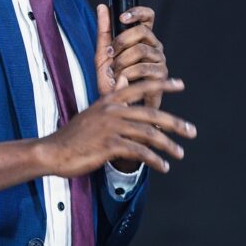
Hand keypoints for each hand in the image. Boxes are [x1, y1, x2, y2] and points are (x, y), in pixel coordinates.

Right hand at [36, 78, 195, 177]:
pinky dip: (154, 160)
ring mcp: (111, 127)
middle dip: (175, 123)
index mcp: (109, 100)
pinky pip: (139, 152)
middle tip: (191, 131)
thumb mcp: (92, 110)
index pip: (140, 87)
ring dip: (168, 146)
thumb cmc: (74, 134)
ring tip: (180, 154)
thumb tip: (124, 78)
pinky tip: (162, 167)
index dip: (162, 84)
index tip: (180, 84)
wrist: (53, 151)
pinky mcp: (109, 145)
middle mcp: (112, 110)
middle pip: (151, 114)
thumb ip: (111, 96)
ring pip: (148, 134)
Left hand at [95, 4, 166, 108]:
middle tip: (110, 55)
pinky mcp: (161, 76)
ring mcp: (159, 60)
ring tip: (114, 72)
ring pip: (141, 50)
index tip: (121, 17)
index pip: (148, 16)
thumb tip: (103, 6)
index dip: (137, 12)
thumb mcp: (103, 53)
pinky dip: (127, 74)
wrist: (116, 103)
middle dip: (121, 42)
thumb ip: (104, 31)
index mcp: (142, 38)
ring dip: (122, 61)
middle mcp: (154, 46)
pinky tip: (122, 80)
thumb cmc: (111, 78)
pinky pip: (143, 67)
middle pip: (142, 31)